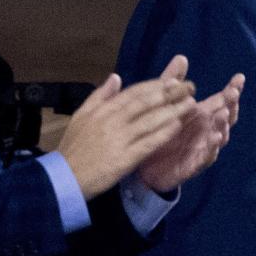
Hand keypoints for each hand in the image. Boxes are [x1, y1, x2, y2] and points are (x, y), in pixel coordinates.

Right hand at [57, 57, 195, 198]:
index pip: (133, 93)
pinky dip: (162, 134)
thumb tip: (116, 77)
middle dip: (169, 94)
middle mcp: (112, 121)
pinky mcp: (124, 159)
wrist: (65, 177)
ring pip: (149, 121)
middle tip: (189, 87)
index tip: (173, 80)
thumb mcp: (80, 116)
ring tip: (190, 104)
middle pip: (145, 103)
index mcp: (102, 110)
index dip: (155, 85)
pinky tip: (177, 126)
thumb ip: (99, 96)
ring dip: (171, 111)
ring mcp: (118, 139)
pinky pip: (147, 143)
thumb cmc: (73, 147)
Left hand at [138, 66, 244, 192]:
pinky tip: (213, 139)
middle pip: (226, 118)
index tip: (239, 78)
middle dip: (231, 106)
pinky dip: (211, 149)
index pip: (222, 100)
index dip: (232, 90)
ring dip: (223, 125)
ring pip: (219, 137)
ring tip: (223, 113)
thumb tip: (182, 57)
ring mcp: (202, 148)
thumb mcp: (163, 105)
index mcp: (201, 115)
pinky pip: (206, 157)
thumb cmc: (160, 132)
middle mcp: (206, 130)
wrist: (145, 166)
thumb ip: (173, 83)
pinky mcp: (193, 164)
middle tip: (232, 94)